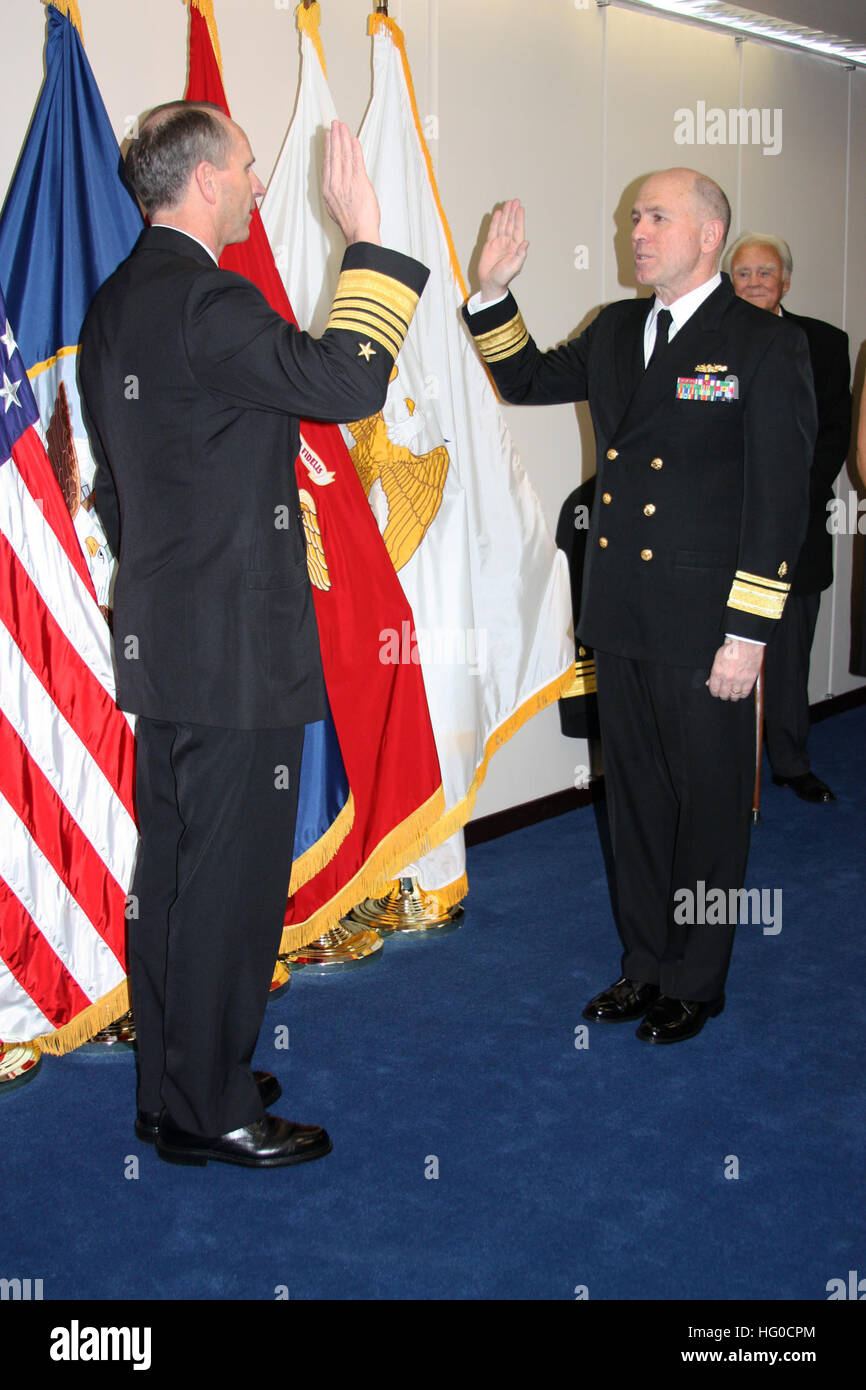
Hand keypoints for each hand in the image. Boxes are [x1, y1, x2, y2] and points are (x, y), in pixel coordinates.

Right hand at [322, 121, 380, 245]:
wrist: (360, 232)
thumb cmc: (351, 223)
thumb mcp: (335, 207)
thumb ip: (334, 191)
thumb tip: (335, 181)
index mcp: (328, 190)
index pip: (327, 163)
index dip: (328, 147)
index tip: (329, 136)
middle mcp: (335, 184)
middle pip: (334, 155)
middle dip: (334, 137)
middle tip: (335, 124)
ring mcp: (346, 182)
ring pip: (344, 155)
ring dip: (344, 138)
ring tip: (343, 127)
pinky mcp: (359, 182)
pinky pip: (356, 160)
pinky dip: (355, 148)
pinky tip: (353, 139)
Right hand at [477, 199, 528, 301]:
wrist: (490, 283)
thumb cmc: (503, 277)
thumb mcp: (514, 267)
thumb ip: (520, 254)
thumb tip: (526, 242)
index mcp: (516, 248)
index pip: (518, 230)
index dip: (519, 219)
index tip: (520, 208)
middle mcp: (508, 243)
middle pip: (511, 224)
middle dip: (513, 213)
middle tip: (515, 201)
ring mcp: (499, 243)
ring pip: (503, 225)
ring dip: (505, 215)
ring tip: (507, 204)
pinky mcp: (490, 245)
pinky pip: (493, 231)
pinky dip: (495, 222)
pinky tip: (497, 214)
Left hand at [706, 637, 763, 700]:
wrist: (746, 642)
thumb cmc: (732, 648)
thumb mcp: (717, 658)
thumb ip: (714, 673)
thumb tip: (709, 682)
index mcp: (718, 672)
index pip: (714, 689)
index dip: (715, 692)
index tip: (716, 692)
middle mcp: (728, 678)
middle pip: (724, 695)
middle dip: (723, 695)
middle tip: (725, 693)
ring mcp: (739, 680)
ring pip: (734, 696)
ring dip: (733, 696)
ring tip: (733, 694)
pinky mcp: (750, 680)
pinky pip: (745, 693)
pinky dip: (742, 695)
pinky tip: (741, 692)